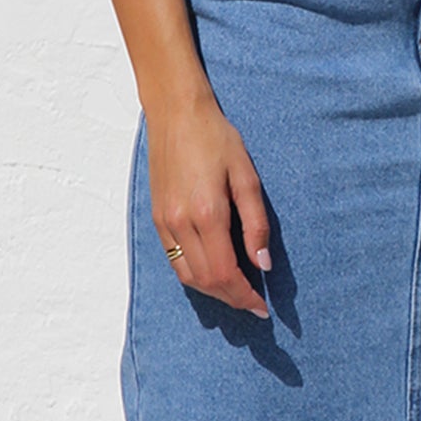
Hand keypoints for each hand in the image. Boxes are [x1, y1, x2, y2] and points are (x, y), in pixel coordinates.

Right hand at [145, 88, 271, 318]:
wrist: (176, 113)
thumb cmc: (216, 138)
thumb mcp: (247, 177)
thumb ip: (256, 224)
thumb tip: (263, 264)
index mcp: (207, 214)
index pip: (226, 273)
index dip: (245, 296)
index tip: (262, 307)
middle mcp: (181, 223)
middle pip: (207, 282)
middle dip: (232, 299)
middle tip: (253, 303)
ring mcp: (165, 223)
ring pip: (188, 277)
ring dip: (213, 292)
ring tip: (236, 292)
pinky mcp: (157, 219)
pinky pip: (175, 261)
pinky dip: (195, 277)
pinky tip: (213, 274)